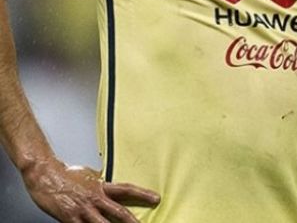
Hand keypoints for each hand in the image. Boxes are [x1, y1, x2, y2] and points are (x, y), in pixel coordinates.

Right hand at [22, 159, 159, 222]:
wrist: (45, 174)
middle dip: (132, 221)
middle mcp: (95, 199)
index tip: (156, 198)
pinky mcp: (70, 218)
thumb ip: (100, 183)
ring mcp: (83, 210)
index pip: (127, 190)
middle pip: (119, 212)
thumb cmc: (65, 174)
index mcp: (101, 187)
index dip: (143, 194)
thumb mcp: (89, 175)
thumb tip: (107, 184)